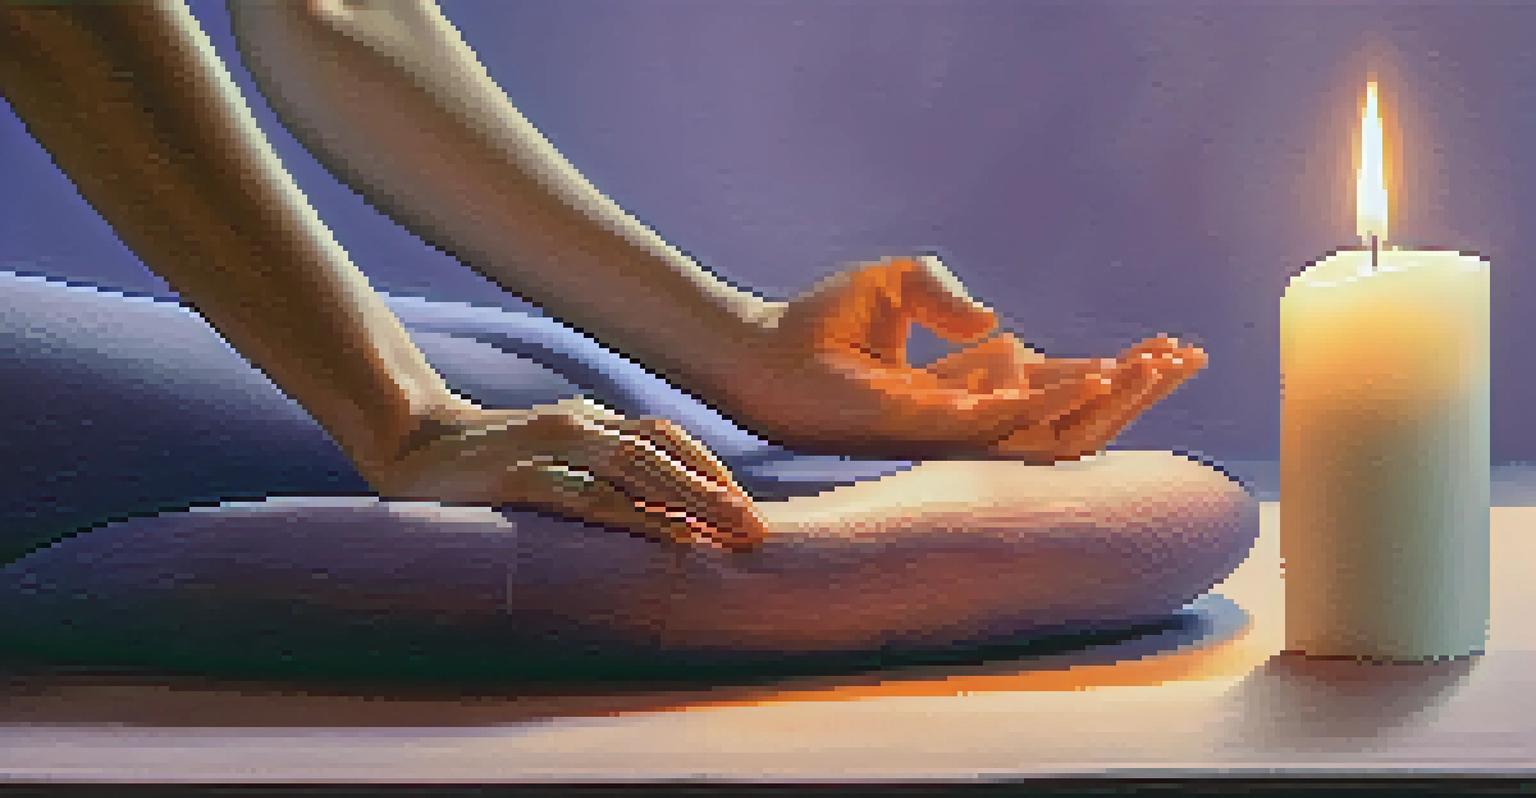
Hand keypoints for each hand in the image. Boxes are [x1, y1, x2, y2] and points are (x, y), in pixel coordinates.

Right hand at [368, 397, 767, 550]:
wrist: (408, 444)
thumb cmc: (485, 459)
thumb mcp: (550, 456)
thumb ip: (595, 470)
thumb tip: (653, 506)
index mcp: (589, 421)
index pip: (666, 437)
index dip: (710, 470)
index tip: (745, 506)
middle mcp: (579, 426)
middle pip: (665, 453)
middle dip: (717, 492)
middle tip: (758, 530)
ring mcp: (550, 448)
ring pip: (638, 470)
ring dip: (691, 502)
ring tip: (730, 534)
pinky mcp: (521, 477)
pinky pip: (590, 497)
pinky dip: (636, 517)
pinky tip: (670, 537)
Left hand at [712, 256, 1204, 459]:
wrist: (762, 351)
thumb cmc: (822, 324)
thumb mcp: (900, 283)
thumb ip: (950, 295)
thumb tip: (1000, 326)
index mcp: (972, 389)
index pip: (1059, 386)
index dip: (1116, 371)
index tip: (1170, 347)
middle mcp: (972, 418)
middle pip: (1074, 415)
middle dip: (1134, 391)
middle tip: (1187, 358)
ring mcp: (954, 431)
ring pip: (1056, 429)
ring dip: (1113, 399)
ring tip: (1159, 365)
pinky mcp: (931, 429)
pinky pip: (1011, 422)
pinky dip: (1060, 398)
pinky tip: (1100, 371)